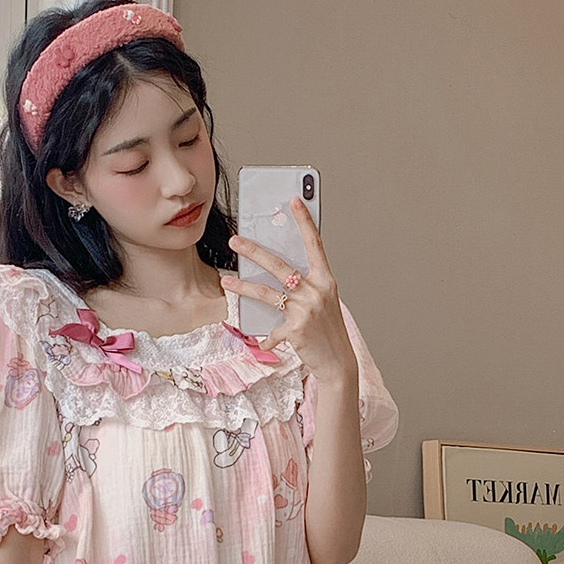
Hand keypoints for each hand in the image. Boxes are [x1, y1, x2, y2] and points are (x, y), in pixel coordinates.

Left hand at [222, 198, 358, 385]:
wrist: (338, 362)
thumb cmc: (328, 331)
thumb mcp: (322, 303)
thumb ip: (304, 286)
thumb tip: (277, 274)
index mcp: (325, 280)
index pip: (314, 245)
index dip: (304, 221)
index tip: (293, 200)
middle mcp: (316, 291)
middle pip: (279, 265)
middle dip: (254, 251)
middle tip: (235, 240)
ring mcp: (306, 310)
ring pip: (266, 293)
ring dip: (242, 287)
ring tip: (226, 282)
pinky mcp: (296, 329)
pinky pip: (272, 331)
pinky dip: (267, 339)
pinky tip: (264, 343)